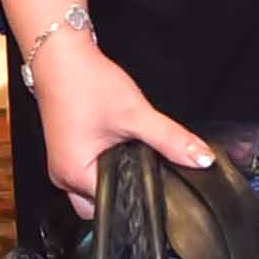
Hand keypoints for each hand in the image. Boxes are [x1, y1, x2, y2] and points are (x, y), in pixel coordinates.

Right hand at [31, 29, 212, 215]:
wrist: (59, 54)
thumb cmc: (84, 82)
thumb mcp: (134, 113)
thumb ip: (170, 138)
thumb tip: (200, 158)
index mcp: (74, 174)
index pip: (114, 203)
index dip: (139, 193)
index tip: (155, 180)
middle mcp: (63, 176)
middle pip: (102, 204)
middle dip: (126, 190)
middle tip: (144, 166)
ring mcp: (61, 164)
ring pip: (94, 189)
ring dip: (113, 176)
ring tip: (129, 153)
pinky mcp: (65, 151)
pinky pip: (87, 172)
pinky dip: (103, 165)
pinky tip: (115, 146)